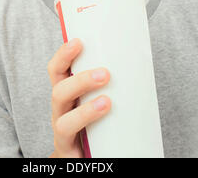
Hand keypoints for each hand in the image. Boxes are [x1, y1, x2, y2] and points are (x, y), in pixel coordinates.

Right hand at [47, 38, 110, 157]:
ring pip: (63, 122)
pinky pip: (72, 145)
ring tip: (107, 102)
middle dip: (80, 81)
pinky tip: (102, 127)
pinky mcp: (69, 153)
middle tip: (104, 74)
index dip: (63, 55)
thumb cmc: (98, 123)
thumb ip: (110, 81)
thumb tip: (140, 57)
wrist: (89, 156)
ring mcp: (62, 134)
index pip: (57, 71)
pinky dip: (86, 136)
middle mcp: (60, 112)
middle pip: (58, 92)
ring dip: (85, 111)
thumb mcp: (99, 97)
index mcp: (67, 94)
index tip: (78, 42)